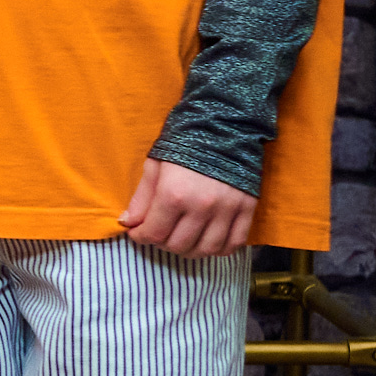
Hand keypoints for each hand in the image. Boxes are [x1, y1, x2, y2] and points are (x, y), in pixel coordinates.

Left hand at [120, 157, 255, 258]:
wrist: (224, 126)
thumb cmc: (184, 144)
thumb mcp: (155, 167)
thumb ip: (141, 199)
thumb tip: (127, 223)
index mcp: (173, 195)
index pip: (153, 234)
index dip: (140, 237)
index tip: (138, 232)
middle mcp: (201, 207)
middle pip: (178, 245)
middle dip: (162, 243)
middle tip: (160, 233)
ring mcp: (226, 210)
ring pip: (205, 250)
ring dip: (189, 250)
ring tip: (182, 238)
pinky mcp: (247, 210)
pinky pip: (233, 244)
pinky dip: (219, 249)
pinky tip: (208, 241)